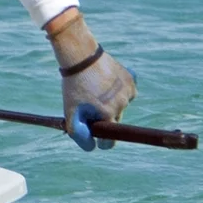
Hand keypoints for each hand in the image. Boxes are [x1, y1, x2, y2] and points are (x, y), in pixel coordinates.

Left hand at [48, 9, 136, 150]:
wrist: (81, 55)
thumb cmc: (74, 85)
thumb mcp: (70, 111)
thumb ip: (79, 133)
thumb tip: (93, 147)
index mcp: (109, 115)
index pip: (111, 140)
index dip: (103, 141)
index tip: (98, 138)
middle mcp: (123, 105)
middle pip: (115, 120)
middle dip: (103, 116)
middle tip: (89, 103)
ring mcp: (129, 91)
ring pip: (121, 105)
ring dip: (110, 101)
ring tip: (96, 89)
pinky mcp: (132, 80)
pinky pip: (127, 91)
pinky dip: (118, 90)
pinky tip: (106, 82)